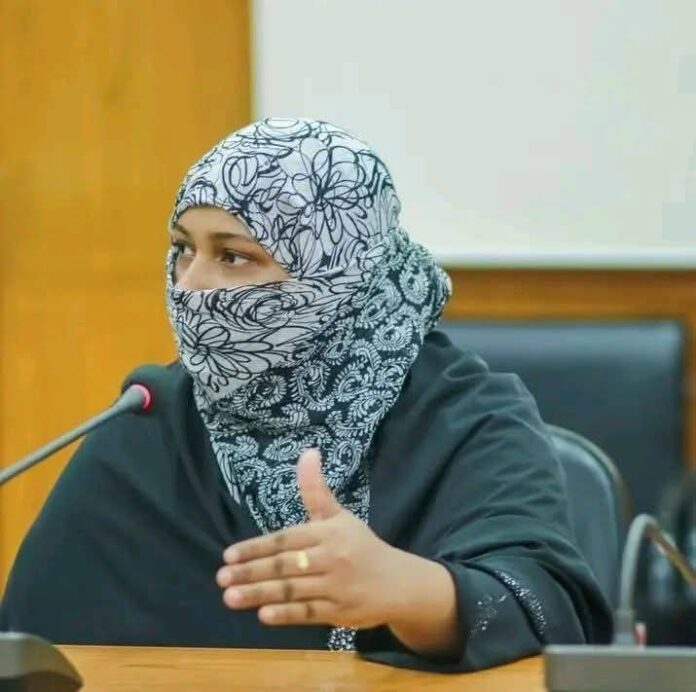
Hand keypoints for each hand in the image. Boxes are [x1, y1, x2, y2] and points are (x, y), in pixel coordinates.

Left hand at [216, 449, 408, 628]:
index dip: (257, 546)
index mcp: (327, 532)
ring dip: (260, 594)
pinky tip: (263, 615)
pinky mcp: (340, 612)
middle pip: (285, 565)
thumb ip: (316, 489)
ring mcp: (335, 586)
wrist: (398, 582)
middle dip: (251, 571)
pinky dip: (286, 614)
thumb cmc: (361, 546)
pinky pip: (309, 613)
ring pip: (292, 590)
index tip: (229, 555)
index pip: (286, 539)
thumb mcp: (339, 516)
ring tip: (230, 597)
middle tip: (222, 577)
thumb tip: (308, 452)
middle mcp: (330, 557)